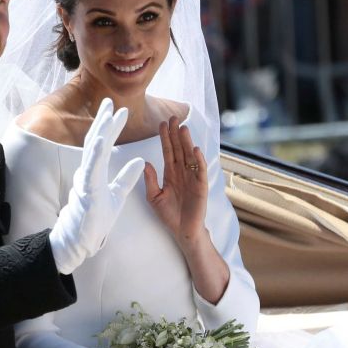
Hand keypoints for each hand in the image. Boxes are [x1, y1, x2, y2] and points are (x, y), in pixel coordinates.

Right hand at [49, 98, 144, 273]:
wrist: (82, 240)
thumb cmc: (96, 219)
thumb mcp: (117, 195)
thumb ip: (126, 177)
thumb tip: (141, 161)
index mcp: (95, 172)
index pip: (103, 145)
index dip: (110, 127)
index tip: (119, 111)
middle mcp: (88, 172)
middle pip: (95, 141)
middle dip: (103, 121)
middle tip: (110, 101)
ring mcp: (85, 180)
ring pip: (92, 151)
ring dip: (101, 131)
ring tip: (108, 114)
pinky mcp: (87, 190)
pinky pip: (92, 168)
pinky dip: (96, 152)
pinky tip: (102, 138)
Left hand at [144, 116, 208, 249]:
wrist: (182, 231)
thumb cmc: (168, 215)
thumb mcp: (154, 197)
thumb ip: (150, 180)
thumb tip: (146, 162)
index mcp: (170, 173)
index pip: (167, 151)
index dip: (165, 138)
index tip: (161, 123)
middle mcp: (182, 172)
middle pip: (179, 149)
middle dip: (176, 134)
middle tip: (173, 117)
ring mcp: (192, 178)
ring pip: (189, 156)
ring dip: (187, 142)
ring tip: (183, 128)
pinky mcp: (201, 186)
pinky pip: (200, 170)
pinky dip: (198, 160)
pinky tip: (195, 149)